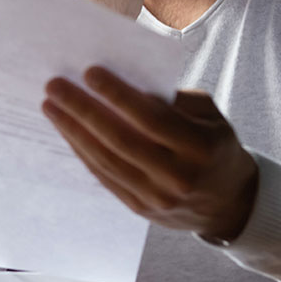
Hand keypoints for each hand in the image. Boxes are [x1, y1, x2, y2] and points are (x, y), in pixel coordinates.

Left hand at [42, 66, 258, 241]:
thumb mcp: (210, 115)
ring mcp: (157, 198)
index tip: (89, 72)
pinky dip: (82, 152)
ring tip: (51, 105)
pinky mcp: (140, 209)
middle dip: (83, 110)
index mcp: (200, 147)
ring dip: (73, 131)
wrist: (229, 202)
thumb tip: (126, 81)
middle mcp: (178, 176)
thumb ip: (174, 99)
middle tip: (55, 86)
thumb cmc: (214, 145)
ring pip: (106, 161)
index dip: (118, 95)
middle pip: (121, 140)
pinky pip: (105, 177)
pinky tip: (67, 131)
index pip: (151, 119)